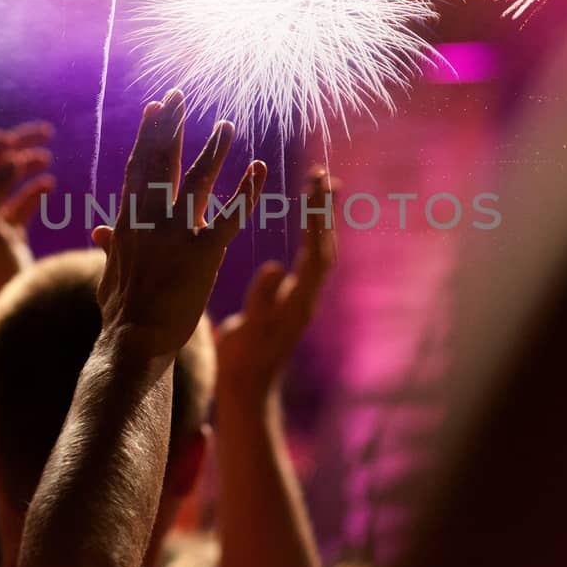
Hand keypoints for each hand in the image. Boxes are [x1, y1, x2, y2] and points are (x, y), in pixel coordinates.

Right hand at [92, 90, 265, 359]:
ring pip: (197, 180)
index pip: (138, 168)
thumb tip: (98, 235)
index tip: (155, 110)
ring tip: (227, 126)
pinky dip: (248, 191)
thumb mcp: (106, 276)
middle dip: (171, 125)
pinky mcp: (205, 253)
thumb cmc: (120, 317)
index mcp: (127, 222)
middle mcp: (149, 219)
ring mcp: (176, 234)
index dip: (148, 136)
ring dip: (213, 149)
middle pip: (162, 161)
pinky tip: (259, 168)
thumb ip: (108, 249)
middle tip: (179, 97)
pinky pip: (232, 215)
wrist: (133, 342)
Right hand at [216, 169, 335, 403]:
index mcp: (298, 301)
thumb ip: (261, 300)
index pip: (315, 252)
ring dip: (320, 220)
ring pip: (318, 252)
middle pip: (323, 246)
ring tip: (320, 190)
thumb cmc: (243, 363)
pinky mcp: (291, 301)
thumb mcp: (248, 331)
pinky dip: (308, 236)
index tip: (315, 185)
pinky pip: (306, 260)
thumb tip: (275, 266)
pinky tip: (302, 225)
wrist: (248, 390)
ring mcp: (300, 299)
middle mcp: (306, 298)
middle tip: (323, 176)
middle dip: (323, 211)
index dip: (316, 218)